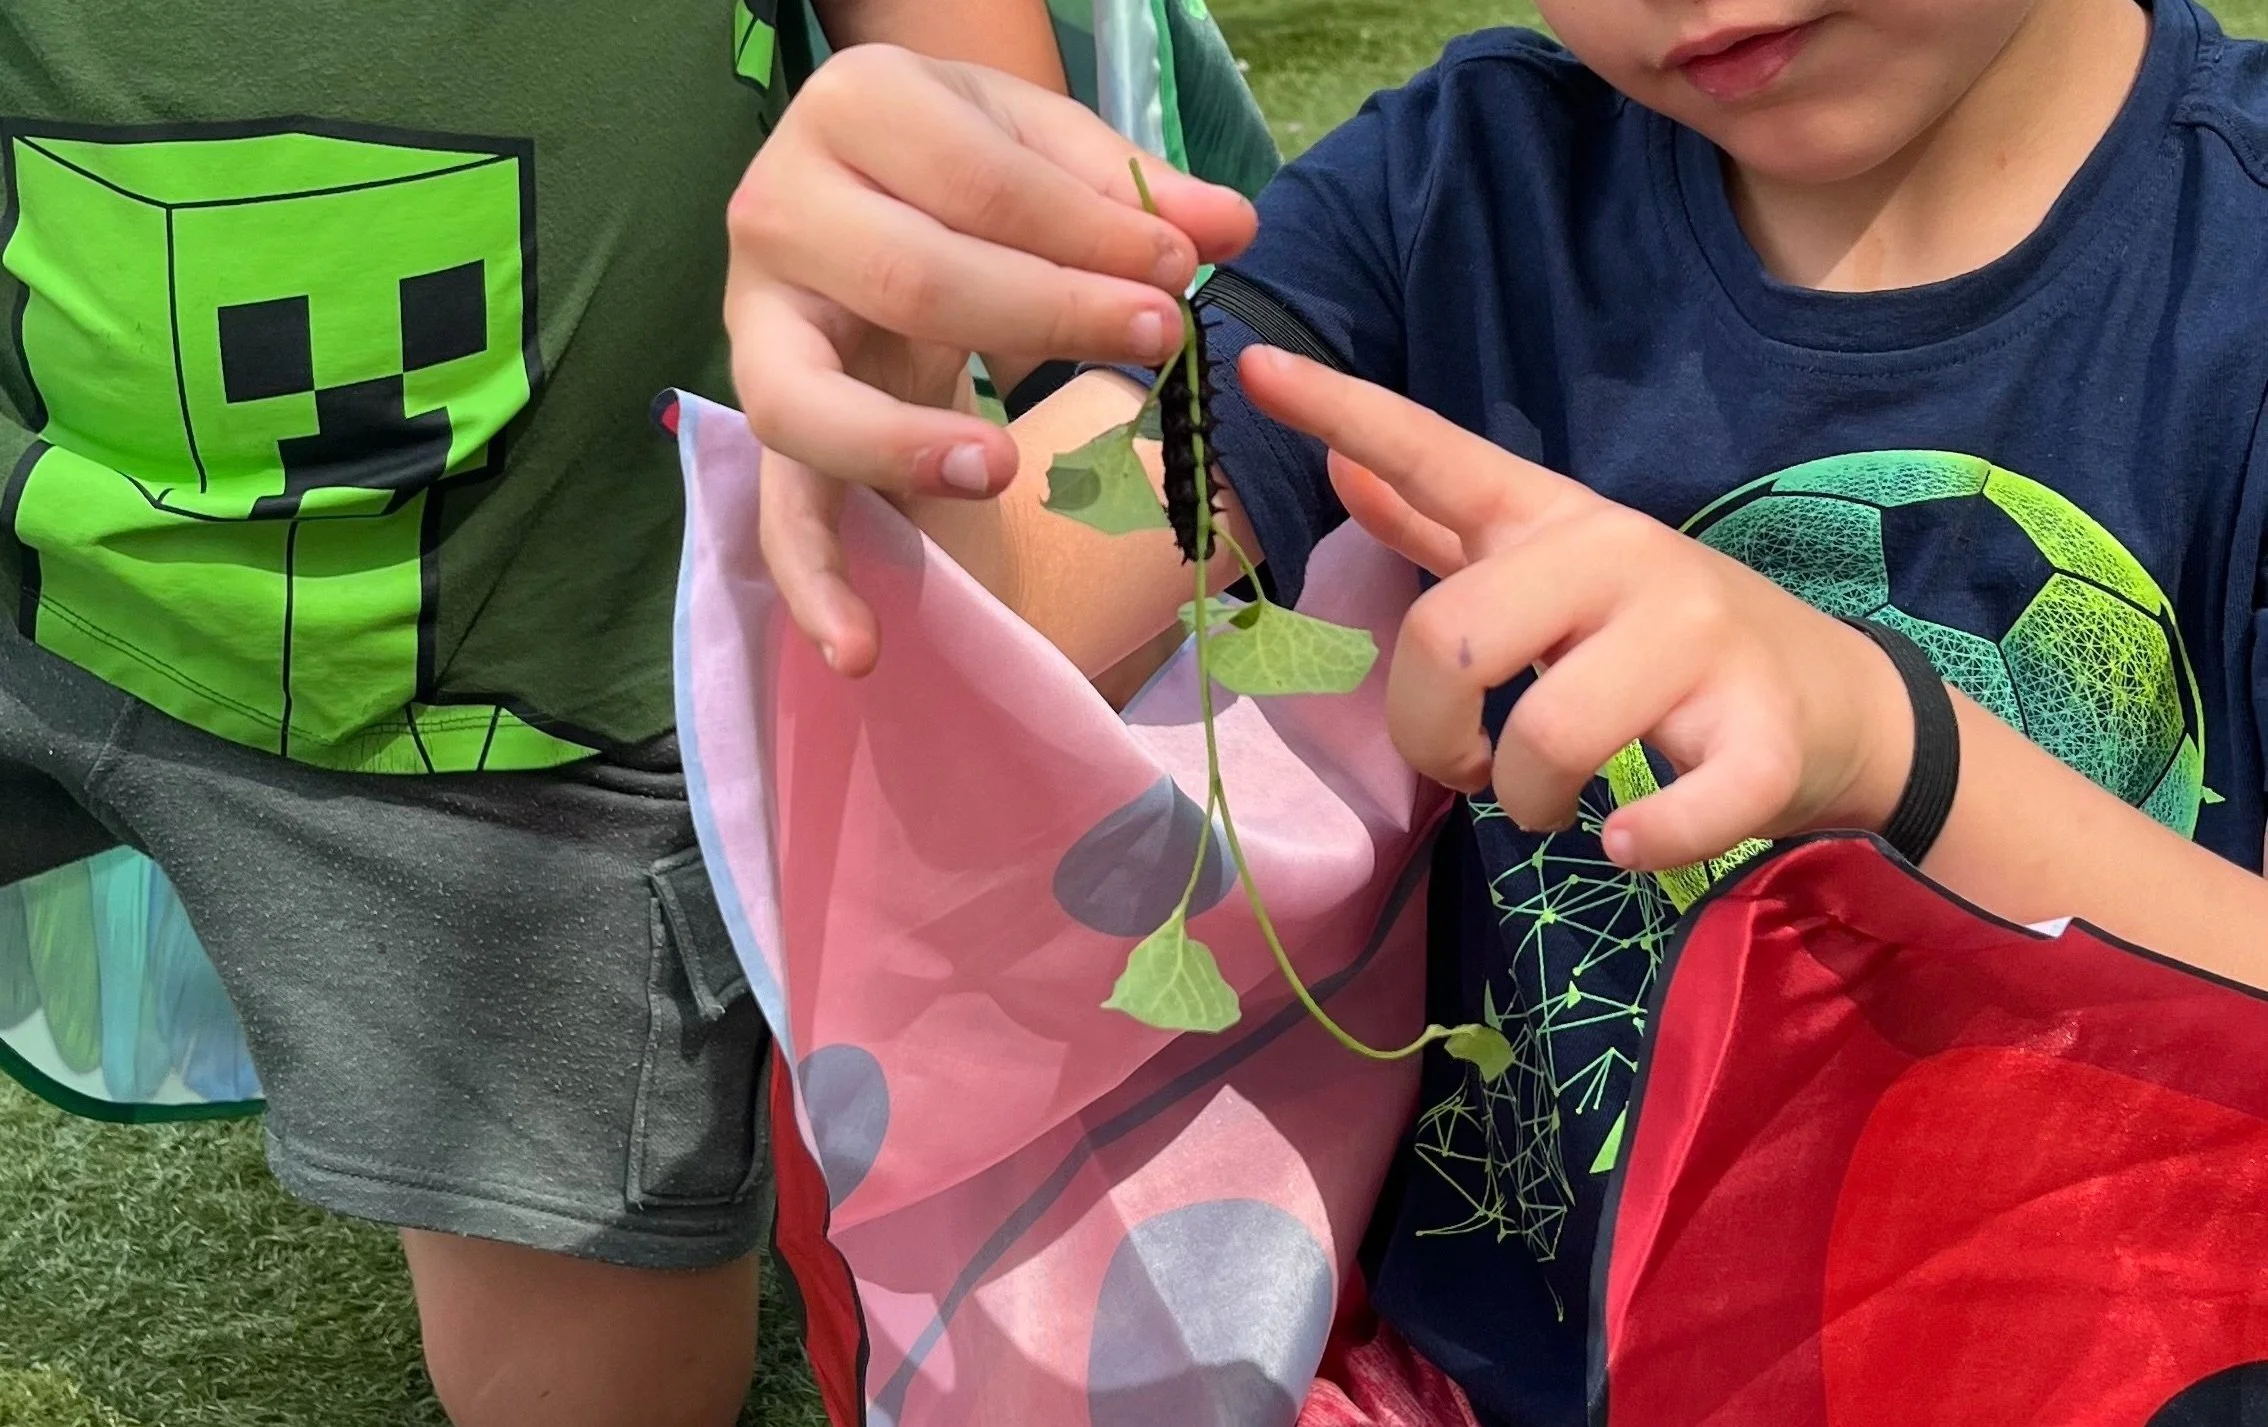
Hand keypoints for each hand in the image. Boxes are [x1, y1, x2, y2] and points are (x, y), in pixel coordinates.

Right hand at [725, 45, 1255, 673]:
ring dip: (905, 445)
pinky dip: (814, 584)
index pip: (977, 179)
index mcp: (852, 110)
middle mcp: (779, 211)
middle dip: (1046, 313)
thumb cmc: (967, 164)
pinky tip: (863, 650)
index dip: (1087, 228)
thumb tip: (1231, 226)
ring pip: (806, 400)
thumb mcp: (1044, 146)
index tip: (1179, 268)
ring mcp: (758, 325)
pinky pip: (778, 512)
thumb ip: (1132, 189)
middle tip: (1156, 334)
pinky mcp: (769, 420)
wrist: (868, 183)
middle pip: (910, 278)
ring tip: (1002, 468)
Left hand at [1240, 346, 1915, 874]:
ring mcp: (1697, 645)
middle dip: (1430, 735)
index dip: (1343, 410)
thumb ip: (1446, 523)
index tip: (1252, 365)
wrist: (1840, 704)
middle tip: (1464, 766)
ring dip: (1525, 800)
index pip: (1438, 452)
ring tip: (1551, 803)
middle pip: (1452, 638)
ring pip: (1548, 736)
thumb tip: (1341, 462)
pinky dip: (1639, 843)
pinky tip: (1627, 842)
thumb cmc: (1664, 642)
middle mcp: (1622, 559)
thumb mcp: (1551, 569)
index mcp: (1557, 524)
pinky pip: (1671, 812)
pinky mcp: (1760, 739)